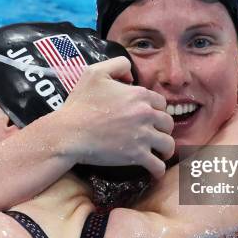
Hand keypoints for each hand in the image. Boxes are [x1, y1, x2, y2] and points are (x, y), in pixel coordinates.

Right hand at [51, 57, 174, 178]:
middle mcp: (145, 114)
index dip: (156, 110)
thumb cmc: (79, 104)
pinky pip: (158, 165)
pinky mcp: (136, 155)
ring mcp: (142, 135)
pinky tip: (155, 171)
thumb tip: (131, 77)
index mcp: (138, 94)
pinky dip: (158, 170)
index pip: (160, 102)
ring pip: (168, 144)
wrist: (69, 132)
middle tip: (154, 134)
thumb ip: (118, 66)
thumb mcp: (95, 72)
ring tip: (159, 153)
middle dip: (162, 129)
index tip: (149, 118)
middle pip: (168, 122)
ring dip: (165, 149)